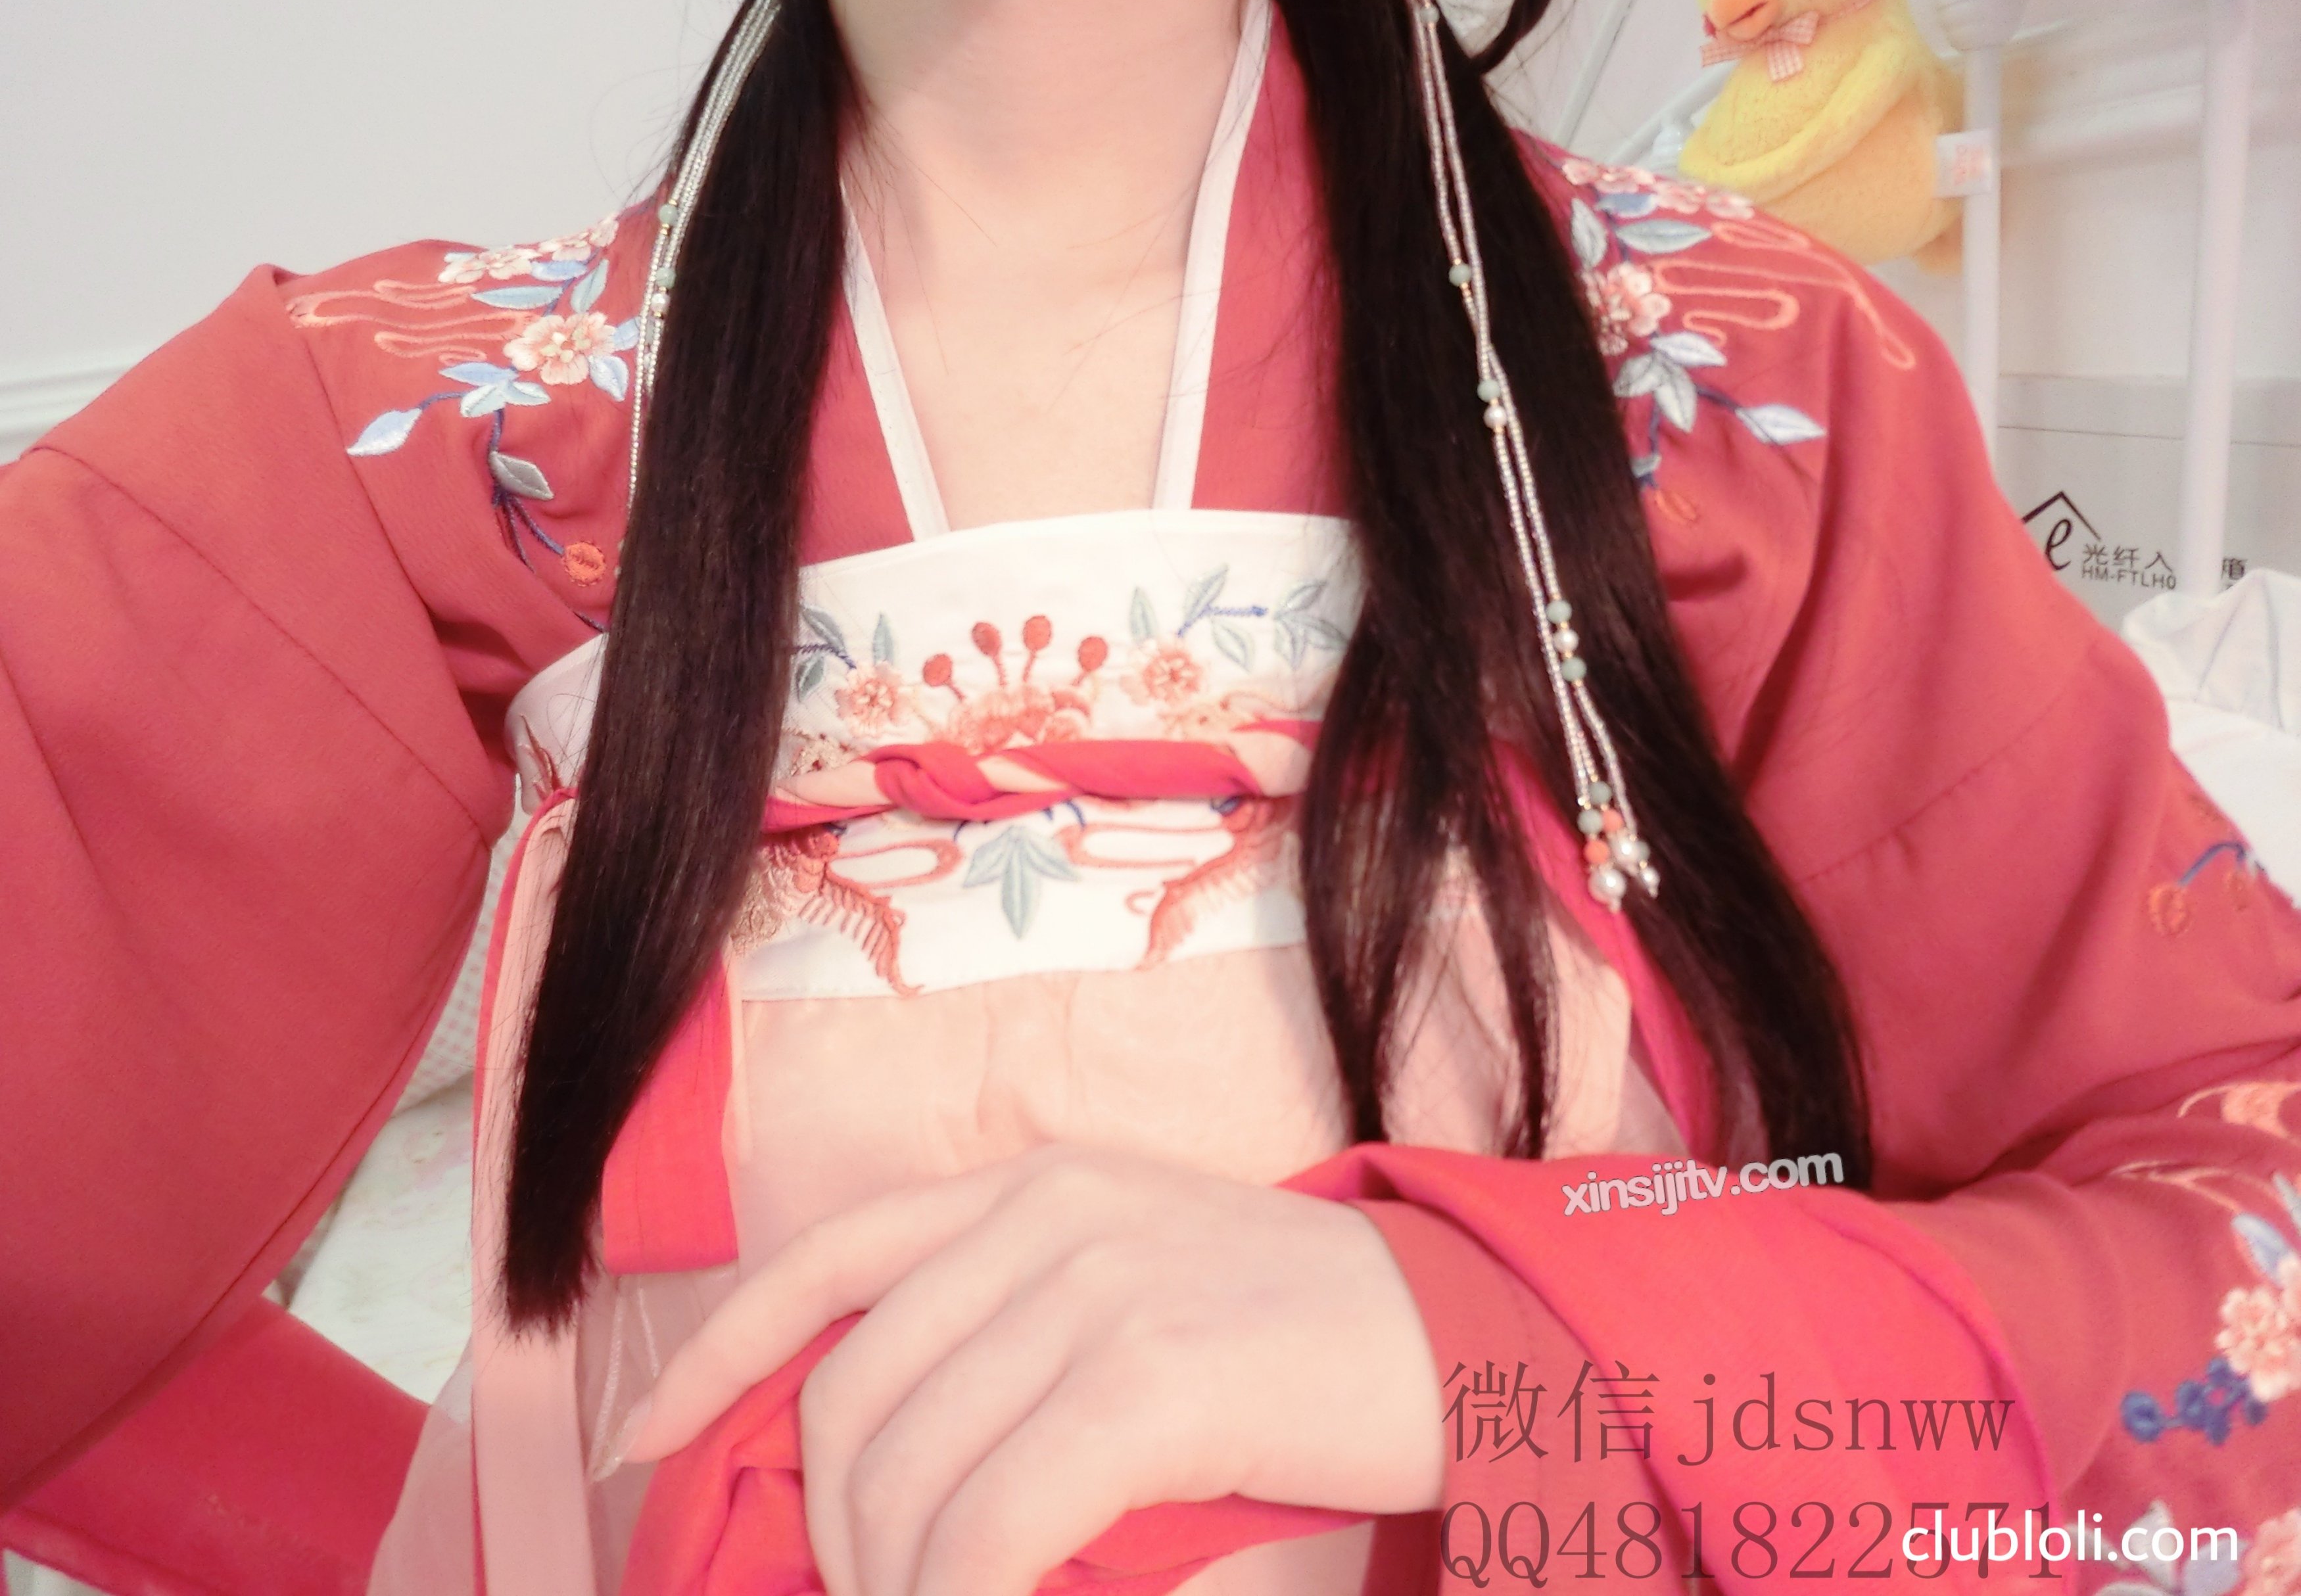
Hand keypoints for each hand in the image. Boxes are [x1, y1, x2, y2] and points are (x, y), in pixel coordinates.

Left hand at [618, 1145, 1445, 1595]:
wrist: (1472, 1338)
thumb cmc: (1299, 1343)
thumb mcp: (1137, 1295)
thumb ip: (1014, 1338)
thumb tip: (886, 1468)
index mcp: (1035, 1184)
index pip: (826, 1255)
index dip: (718, 1352)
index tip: (646, 1443)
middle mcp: (1048, 1213)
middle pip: (854, 1395)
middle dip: (831, 1538)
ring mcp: (1097, 1287)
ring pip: (909, 1477)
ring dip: (896, 1589)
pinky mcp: (1149, 1379)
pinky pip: (991, 1530)